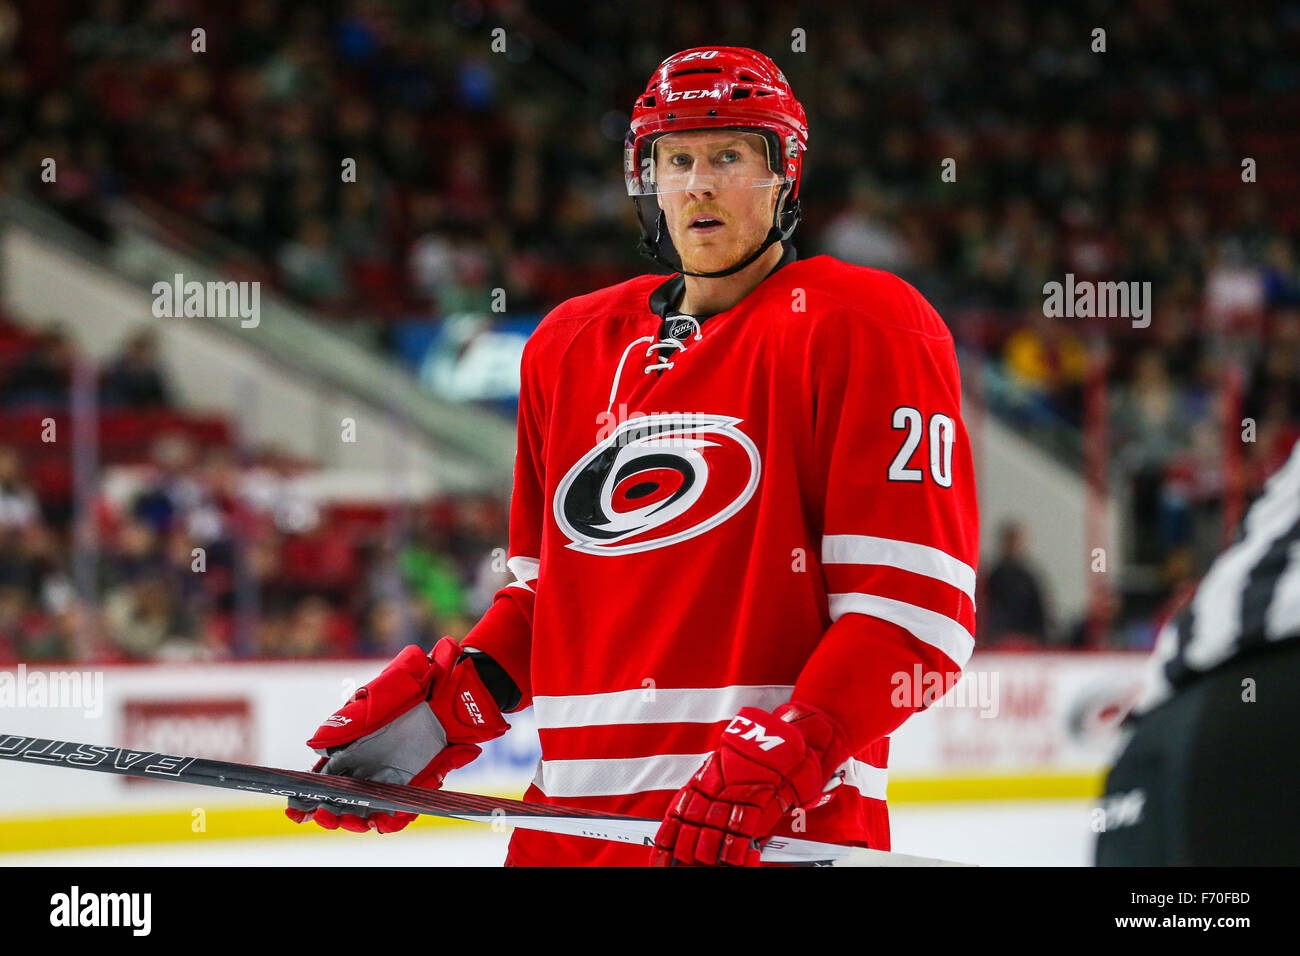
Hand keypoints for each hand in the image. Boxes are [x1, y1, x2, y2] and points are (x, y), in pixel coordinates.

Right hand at [285, 636, 508, 832]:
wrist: (451, 689)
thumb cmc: (409, 686)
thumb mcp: (375, 699)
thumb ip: (347, 723)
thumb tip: (315, 745)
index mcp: (351, 748)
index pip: (324, 778)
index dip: (308, 796)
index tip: (296, 809)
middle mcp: (368, 766)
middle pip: (342, 799)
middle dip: (330, 812)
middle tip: (325, 816)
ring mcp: (392, 777)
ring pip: (368, 808)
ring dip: (356, 819)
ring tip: (353, 821)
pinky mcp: (416, 783)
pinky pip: (401, 808)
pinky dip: (392, 818)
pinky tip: (383, 821)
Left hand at [650, 701, 849, 865]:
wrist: (783, 744)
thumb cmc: (755, 758)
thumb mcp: (722, 769)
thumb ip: (711, 793)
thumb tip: (704, 821)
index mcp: (701, 782)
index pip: (676, 816)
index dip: (667, 840)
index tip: (659, 858)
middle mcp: (714, 788)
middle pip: (690, 827)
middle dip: (687, 849)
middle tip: (686, 860)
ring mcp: (734, 795)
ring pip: (712, 831)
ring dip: (709, 851)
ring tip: (708, 861)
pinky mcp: (757, 801)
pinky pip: (742, 831)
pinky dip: (737, 849)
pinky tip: (735, 858)